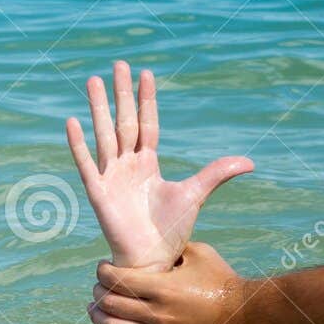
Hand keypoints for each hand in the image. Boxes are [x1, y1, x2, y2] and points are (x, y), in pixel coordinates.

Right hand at [65, 61, 253, 268]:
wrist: (153, 258)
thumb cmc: (171, 230)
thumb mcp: (195, 195)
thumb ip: (216, 173)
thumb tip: (250, 162)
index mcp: (149, 163)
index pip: (147, 123)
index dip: (147, 99)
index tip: (145, 72)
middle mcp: (128, 165)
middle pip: (124, 121)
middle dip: (121, 93)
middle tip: (117, 64)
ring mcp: (111, 176)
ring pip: (105, 134)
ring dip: (98, 108)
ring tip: (93, 81)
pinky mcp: (98, 192)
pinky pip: (86, 163)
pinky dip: (79, 144)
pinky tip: (72, 122)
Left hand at [86, 242, 252, 323]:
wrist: (243, 315)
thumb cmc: (221, 279)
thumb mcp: (198, 253)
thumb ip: (171, 248)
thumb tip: (152, 241)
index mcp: (163, 287)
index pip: (118, 280)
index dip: (103, 272)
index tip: (103, 267)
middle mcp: (158, 313)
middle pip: (111, 304)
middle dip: (98, 292)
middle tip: (99, 286)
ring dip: (98, 317)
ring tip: (95, 309)